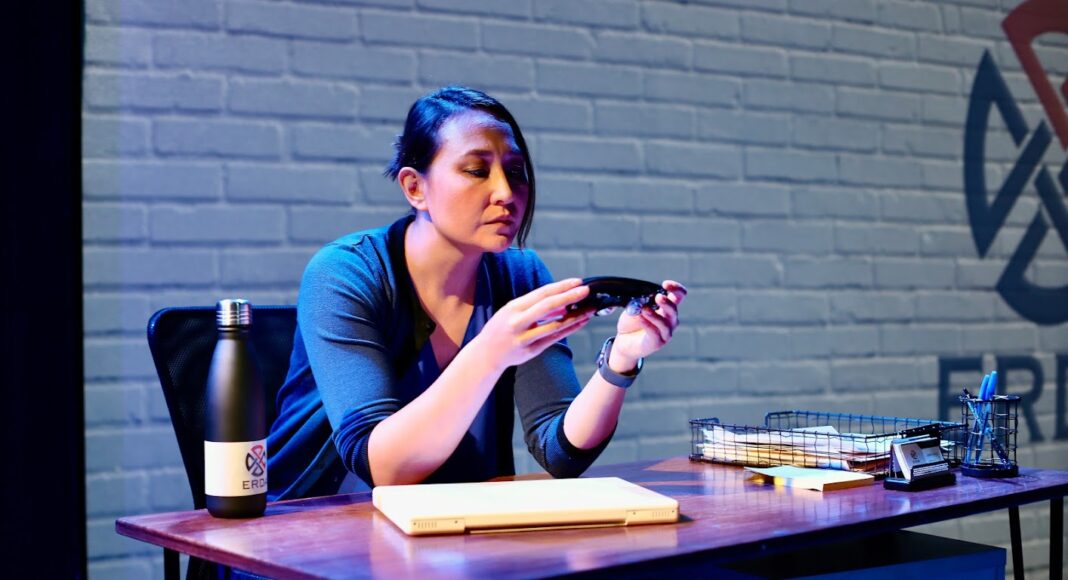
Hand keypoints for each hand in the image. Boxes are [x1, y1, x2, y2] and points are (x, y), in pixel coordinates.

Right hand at [475, 278, 593, 369]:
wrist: (486, 354)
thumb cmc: (500, 329)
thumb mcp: (510, 312)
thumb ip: (533, 307)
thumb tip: (560, 303)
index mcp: (513, 308)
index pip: (541, 294)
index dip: (560, 286)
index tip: (577, 281)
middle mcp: (518, 322)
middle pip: (548, 307)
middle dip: (569, 297)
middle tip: (586, 290)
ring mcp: (525, 338)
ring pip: (554, 325)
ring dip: (575, 316)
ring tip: (590, 309)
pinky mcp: (531, 351)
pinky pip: (554, 339)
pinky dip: (569, 330)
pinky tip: (580, 323)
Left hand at [608, 280, 686, 372]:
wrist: (624, 340)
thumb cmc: (633, 322)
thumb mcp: (635, 307)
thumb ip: (640, 301)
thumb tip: (641, 298)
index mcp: (667, 308)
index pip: (679, 296)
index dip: (676, 289)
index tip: (665, 284)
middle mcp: (670, 320)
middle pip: (674, 310)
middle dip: (667, 303)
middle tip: (658, 297)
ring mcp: (665, 333)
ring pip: (665, 324)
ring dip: (655, 315)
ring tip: (644, 309)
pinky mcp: (657, 343)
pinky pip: (654, 333)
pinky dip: (647, 324)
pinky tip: (640, 318)